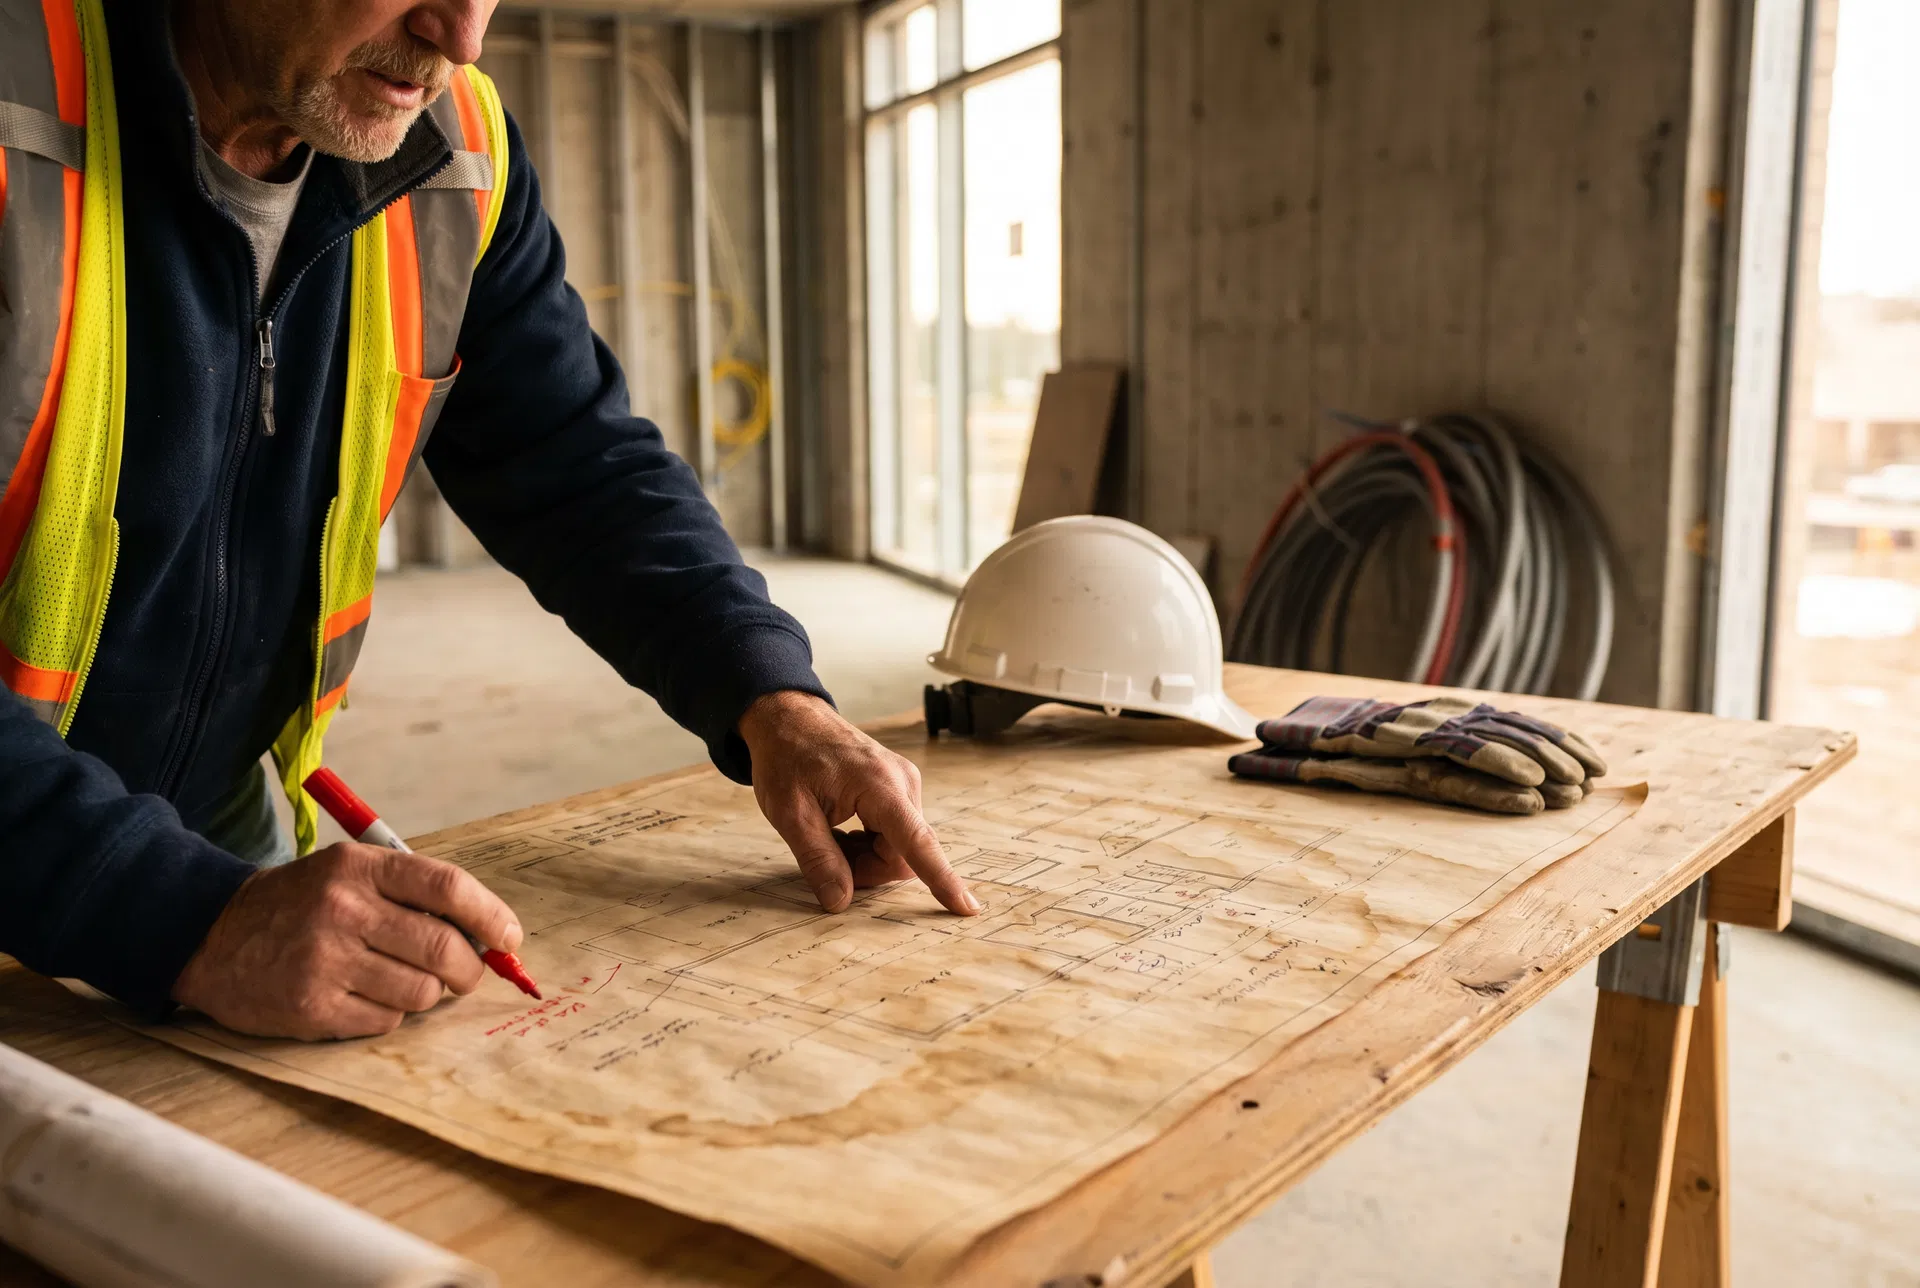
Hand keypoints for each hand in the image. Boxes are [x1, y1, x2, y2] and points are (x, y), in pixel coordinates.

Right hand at [172, 843, 523, 1039]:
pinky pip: (387, 1020)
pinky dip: (391, 1013)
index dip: (492, 916)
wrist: (212, 935)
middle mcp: (344, 910)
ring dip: (428, 993)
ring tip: (405, 980)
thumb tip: (488, 934)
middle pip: (443, 947)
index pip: (448, 887)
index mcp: (360, 867)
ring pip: (421, 991)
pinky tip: (366, 996)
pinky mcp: (311, 1007)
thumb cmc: (302, 904)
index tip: (509, 939)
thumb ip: (413, 893)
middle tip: (469, 974)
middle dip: (471, 969)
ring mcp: (325, 961)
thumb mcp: (350, 873)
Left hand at [739, 691, 978, 916]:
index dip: (941, 880)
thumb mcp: (789, 813)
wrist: (790, 718)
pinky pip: (895, 834)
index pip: (917, 842)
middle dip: (867, 869)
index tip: (967, 907)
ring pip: (899, 848)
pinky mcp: (899, 788)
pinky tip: (842, 830)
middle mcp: (903, 783)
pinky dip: (869, 843)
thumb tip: (840, 902)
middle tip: (826, 857)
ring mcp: (904, 784)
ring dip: (866, 857)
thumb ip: (818, 859)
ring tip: (829, 836)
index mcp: (879, 786)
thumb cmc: (787, 758)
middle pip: (902, 855)